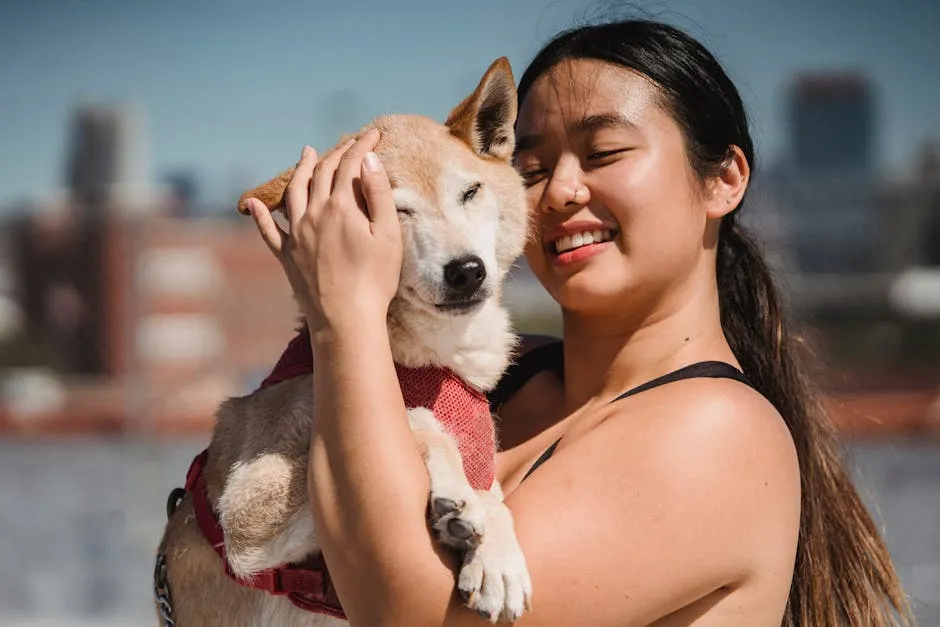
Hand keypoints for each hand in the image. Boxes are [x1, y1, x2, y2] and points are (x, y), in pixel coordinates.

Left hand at [243, 129, 401, 333]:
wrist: (346, 319)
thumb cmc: (375, 280)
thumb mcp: (388, 235)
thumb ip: (379, 194)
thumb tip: (369, 161)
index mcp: (341, 207)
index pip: (351, 165)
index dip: (362, 146)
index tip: (374, 134)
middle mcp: (313, 214)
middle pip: (322, 173)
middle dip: (336, 153)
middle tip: (349, 143)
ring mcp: (296, 234)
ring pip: (293, 192)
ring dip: (301, 169)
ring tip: (307, 154)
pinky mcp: (286, 256)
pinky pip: (268, 230)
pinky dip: (260, 214)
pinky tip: (252, 203)